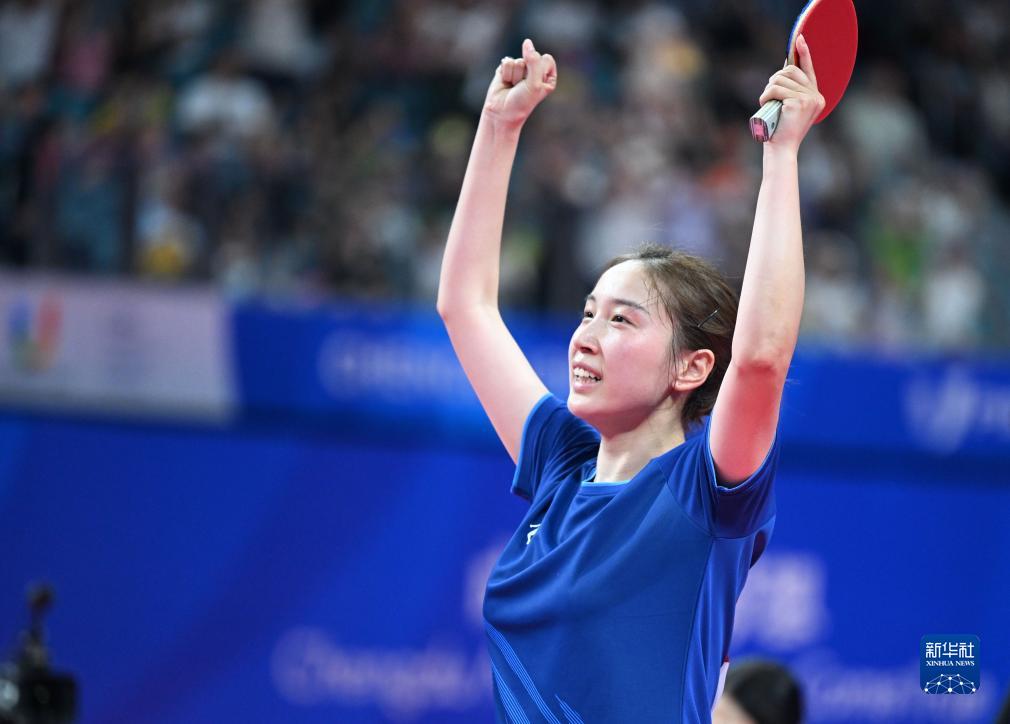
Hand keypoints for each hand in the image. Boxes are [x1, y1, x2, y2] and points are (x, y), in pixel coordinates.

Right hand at [483, 38, 556, 129]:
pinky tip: (505, 83)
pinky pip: (507, 61)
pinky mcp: (507, 68)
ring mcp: (521, 69)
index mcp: (548, 76)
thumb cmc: (521, 102)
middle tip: (521, 88)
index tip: (534, 86)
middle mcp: (535, 72)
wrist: (501, 113)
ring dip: (514, 75)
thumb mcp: (534, 83)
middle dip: (524, 74)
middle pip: (532, 57)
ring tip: (513, 87)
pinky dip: (505, 74)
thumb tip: (527, 41)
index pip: (546, 59)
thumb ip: (533, 60)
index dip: (538, 72)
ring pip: (518, 60)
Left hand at [758, 34, 824, 152]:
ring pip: (781, 80)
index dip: (803, 53)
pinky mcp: (798, 101)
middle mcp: (816, 96)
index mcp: (816, 98)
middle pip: (790, 72)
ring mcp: (808, 98)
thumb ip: (791, 93)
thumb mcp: (788, 109)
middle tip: (768, 95)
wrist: (782, 150)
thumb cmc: (781, 132)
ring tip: (766, 102)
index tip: (799, 39)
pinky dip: (766, 95)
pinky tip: (764, 103)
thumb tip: (783, 70)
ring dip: (768, 89)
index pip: (809, 70)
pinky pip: (776, 89)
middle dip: (775, 80)